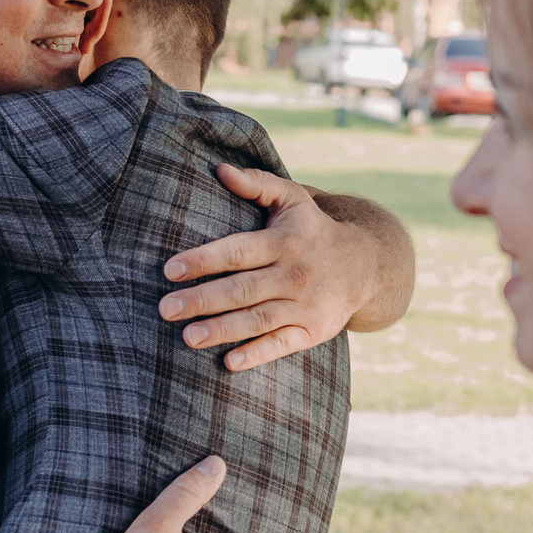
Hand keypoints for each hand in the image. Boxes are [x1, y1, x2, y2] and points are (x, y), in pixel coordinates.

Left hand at [159, 165, 381, 371]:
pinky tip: (229, 362)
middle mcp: (295, 274)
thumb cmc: (313, 229)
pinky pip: (282, 344)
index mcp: (285, 242)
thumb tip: (220, 170)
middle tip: (166, 308)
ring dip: (222, 330)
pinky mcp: (312, 331)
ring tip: (187, 337)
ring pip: (258, 319)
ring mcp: (305, 305)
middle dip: (203, 300)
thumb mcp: (292, 198)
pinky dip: (257, 354)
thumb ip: (257, 183)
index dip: (204, 260)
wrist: (366, 265)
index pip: (238, 251)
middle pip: (243, 289)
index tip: (170, 270)